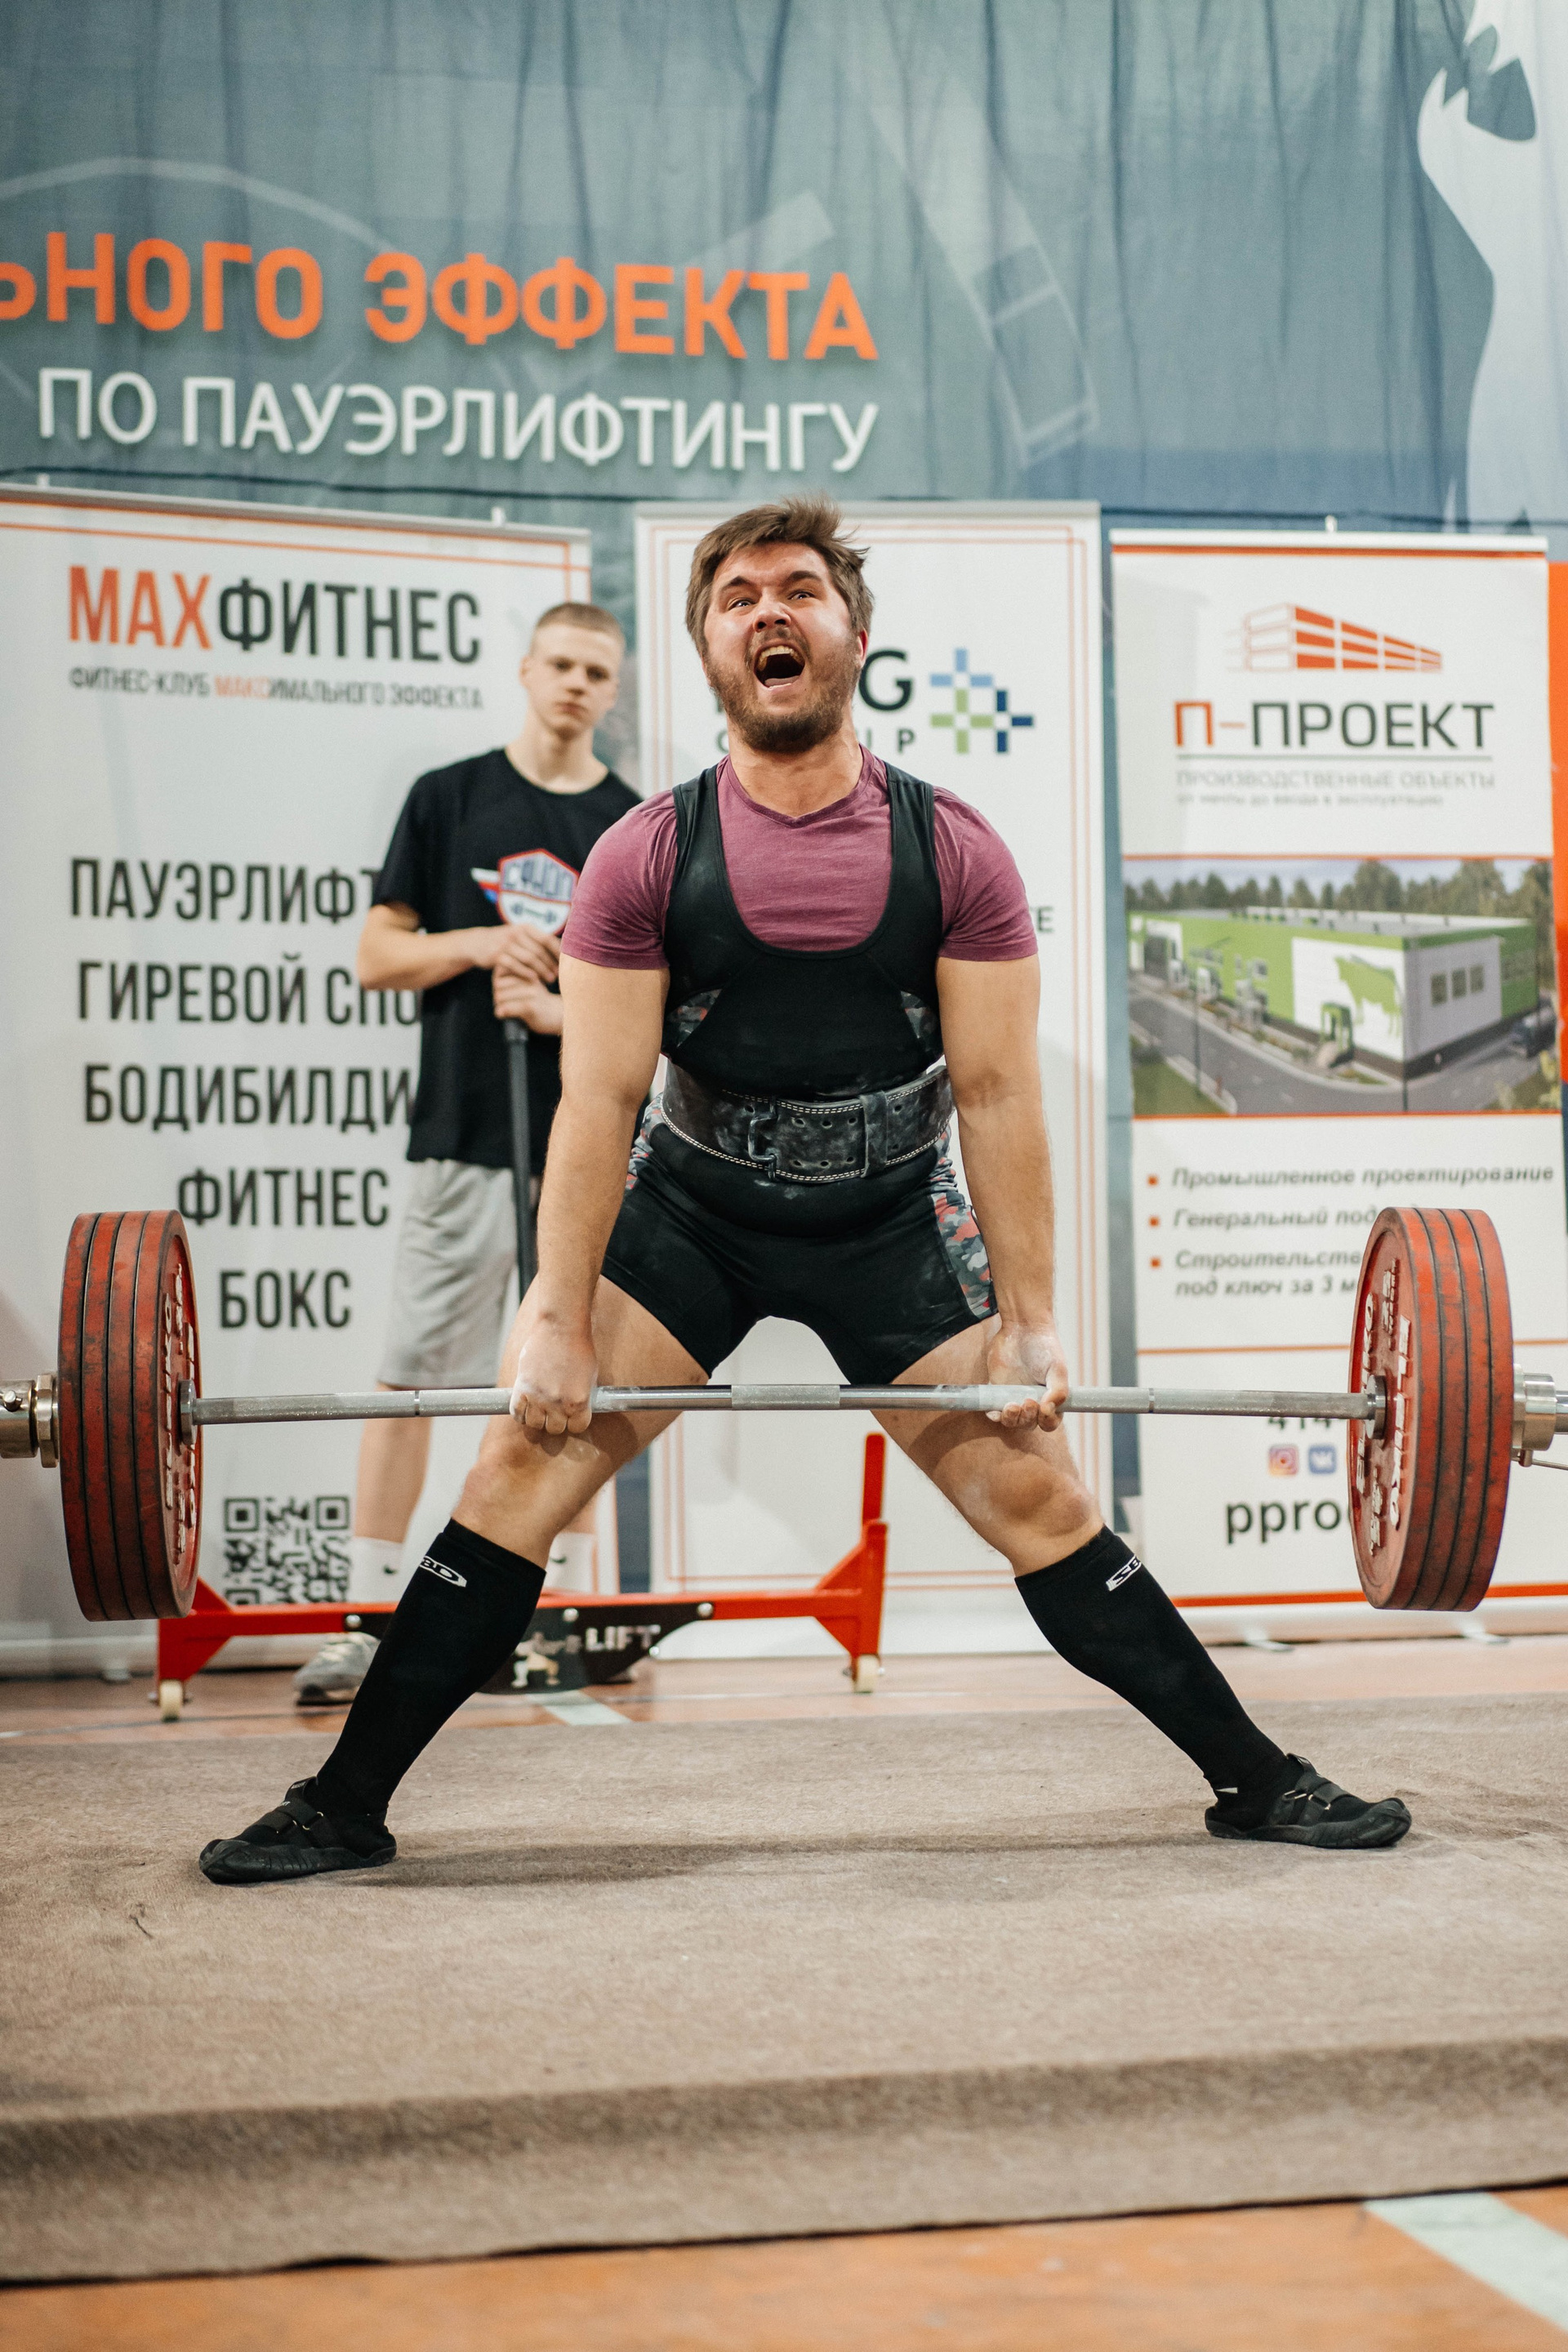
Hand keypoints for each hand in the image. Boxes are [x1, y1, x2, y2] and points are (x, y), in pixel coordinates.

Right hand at [470, 921, 559, 985]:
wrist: (478, 943)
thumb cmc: (506, 943)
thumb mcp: (520, 936)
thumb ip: (537, 941)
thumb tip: (563, 950)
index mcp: (525, 927)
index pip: (547, 939)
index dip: (557, 952)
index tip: (566, 964)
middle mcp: (516, 933)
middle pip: (539, 951)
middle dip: (551, 964)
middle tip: (559, 976)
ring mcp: (506, 944)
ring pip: (529, 958)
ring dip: (541, 970)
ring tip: (550, 979)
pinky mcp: (497, 955)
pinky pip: (515, 965)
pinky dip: (526, 973)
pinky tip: (534, 980)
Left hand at [493, 971, 562, 1031]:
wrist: (561, 1015)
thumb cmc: (542, 1002)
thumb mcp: (530, 986)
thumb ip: (515, 981)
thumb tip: (496, 982)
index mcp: (529, 971)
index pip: (501, 973)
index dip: (498, 984)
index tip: (504, 993)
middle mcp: (530, 979)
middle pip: (498, 985)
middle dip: (497, 995)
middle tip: (503, 1004)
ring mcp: (531, 992)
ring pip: (500, 996)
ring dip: (499, 1005)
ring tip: (504, 1010)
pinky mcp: (530, 1006)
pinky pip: (507, 1008)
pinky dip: (501, 1012)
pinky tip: (502, 1015)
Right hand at [510, 1312, 596, 1435]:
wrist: (561, 1328)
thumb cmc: (578, 1347)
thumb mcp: (589, 1376)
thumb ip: (581, 1396)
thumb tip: (574, 1409)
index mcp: (579, 1402)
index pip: (576, 1428)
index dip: (572, 1423)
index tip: (569, 1416)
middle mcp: (559, 1403)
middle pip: (553, 1429)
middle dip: (554, 1421)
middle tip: (552, 1410)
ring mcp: (539, 1397)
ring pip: (533, 1424)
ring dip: (535, 1418)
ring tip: (537, 1407)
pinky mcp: (522, 1388)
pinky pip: (517, 1412)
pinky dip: (519, 1412)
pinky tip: (524, 1404)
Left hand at [982, 1318, 1068, 1431]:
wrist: (1022, 1328)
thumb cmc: (1044, 1347)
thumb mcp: (1057, 1368)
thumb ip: (1058, 1390)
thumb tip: (1047, 1409)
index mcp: (1050, 1399)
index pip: (1050, 1422)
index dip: (1047, 1422)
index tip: (1043, 1409)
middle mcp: (1032, 1401)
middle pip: (1028, 1424)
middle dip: (1027, 1418)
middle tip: (1027, 1401)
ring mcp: (1013, 1396)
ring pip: (1011, 1421)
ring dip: (1011, 1419)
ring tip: (1011, 1406)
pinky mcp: (996, 1390)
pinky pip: (992, 1410)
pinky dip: (993, 1414)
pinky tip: (995, 1409)